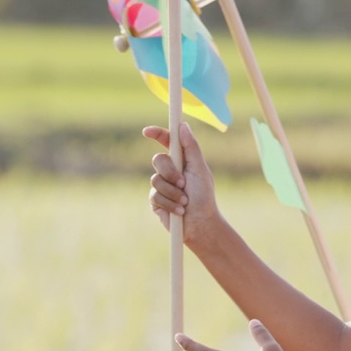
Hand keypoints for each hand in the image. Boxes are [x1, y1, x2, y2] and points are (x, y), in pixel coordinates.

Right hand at [145, 123, 221, 244]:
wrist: (199, 224)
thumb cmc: (204, 197)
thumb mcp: (200, 169)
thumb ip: (191, 148)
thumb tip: (183, 126)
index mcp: (182, 159)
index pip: (167, 141)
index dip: (157, 133)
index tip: (147, 131)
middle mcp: (170, 170)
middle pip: (158, 159)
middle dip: (170, 172)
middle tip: (183, 183)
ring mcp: (161, 185)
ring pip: (155, 179)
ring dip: (172, 192)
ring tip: (185, 201)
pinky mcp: (156, 200)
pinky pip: (155, 195)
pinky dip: (169, 203)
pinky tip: (179, 210)